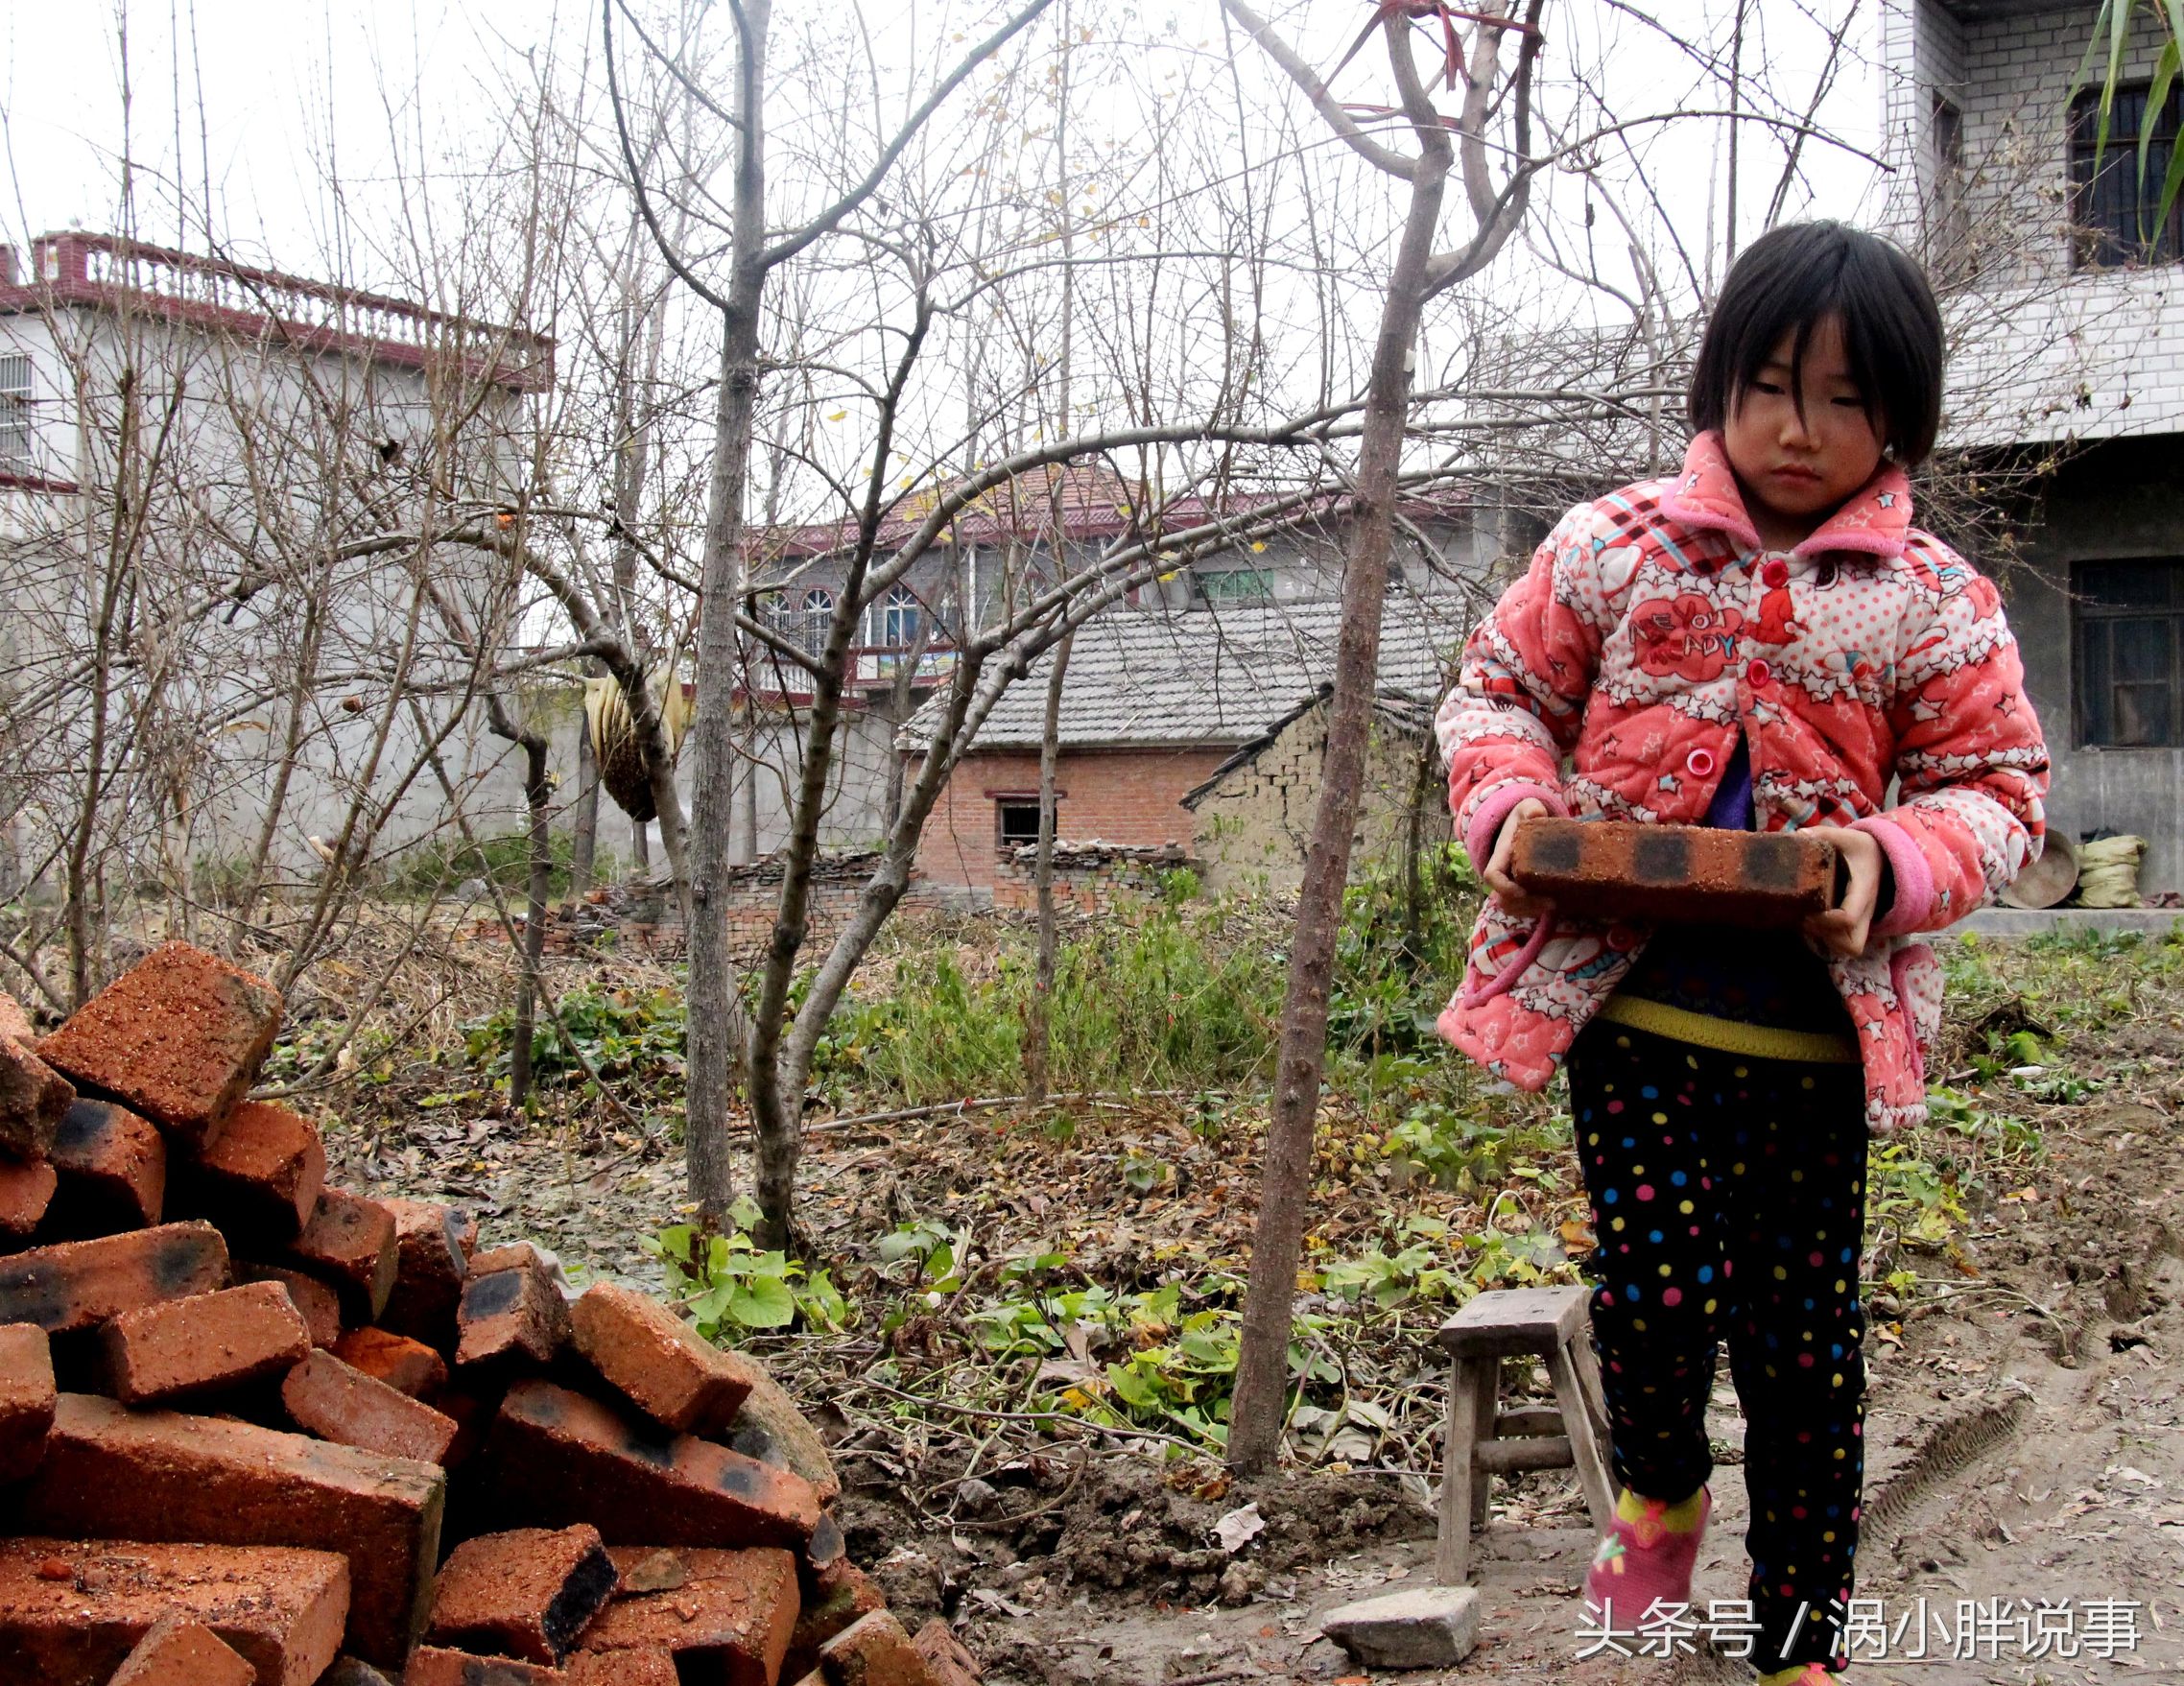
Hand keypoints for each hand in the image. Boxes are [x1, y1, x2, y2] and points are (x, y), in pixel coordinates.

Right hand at [1483, 798, 1554, 919]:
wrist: (1526, 823)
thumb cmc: (1526, 816)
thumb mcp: (1528, 807)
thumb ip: (1531, 809)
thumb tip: (1536, 815)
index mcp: (1501, 855)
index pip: (1492, 876)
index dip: (1504, 887)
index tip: (1522, 891)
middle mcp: (1503, 873)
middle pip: (1503, 899)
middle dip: (1525, 905)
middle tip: (1551, 902)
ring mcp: (1511, 884)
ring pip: (1512, 907)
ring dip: (1531, 911)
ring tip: (1555, 905)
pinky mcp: (1523, 890)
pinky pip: (1523, 908)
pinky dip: (1536, 911)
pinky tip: (1557, 904)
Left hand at [1802, 825, 1884, 955]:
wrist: (1886, 856)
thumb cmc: (1863, 848)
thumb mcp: (1847, 837)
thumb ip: (1824, 834)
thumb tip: (1799, 835)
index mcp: (1863, 890)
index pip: (1847, 918)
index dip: (1825, 921)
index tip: (1808, 911)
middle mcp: (1867, 910)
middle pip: (1853, 945)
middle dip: (1827, 938)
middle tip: (1807, 920)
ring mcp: (1865, 920)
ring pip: (1851, 948)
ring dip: (1828, 940)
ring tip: (1809, 922)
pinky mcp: (1860, 923)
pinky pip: (1847, 943)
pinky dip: (1831, 939)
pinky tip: (1816, 922)